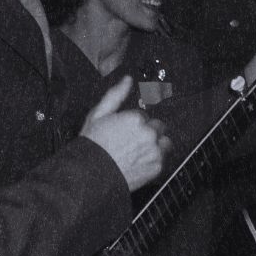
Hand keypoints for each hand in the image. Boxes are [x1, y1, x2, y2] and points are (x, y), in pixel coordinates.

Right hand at [80, 76, 169, 190]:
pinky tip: (138, 162)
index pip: (145, 116)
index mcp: (136, 118)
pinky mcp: (157, 166)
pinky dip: (154, 160)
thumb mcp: (98, 115)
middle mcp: (148, 133)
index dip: (135, 123)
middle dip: (148, 132)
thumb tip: (127, 80)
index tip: (126, 131)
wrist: (91, 174)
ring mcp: (154, 151)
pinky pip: (163, 158)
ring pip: (164, 142)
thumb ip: (116, 95)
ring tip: (137, 152)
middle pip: (158, 127)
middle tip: (132, 142)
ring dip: (155, 145)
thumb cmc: (92, 146)